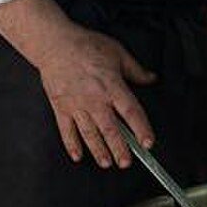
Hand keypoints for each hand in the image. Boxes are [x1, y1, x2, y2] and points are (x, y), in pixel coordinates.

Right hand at [35, 23, 156, 168]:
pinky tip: (77, 156)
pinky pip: (67, 130)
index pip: (131, 112)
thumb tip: (151, 78)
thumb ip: (135, 70)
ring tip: (107, 163)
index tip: (148, 142)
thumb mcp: (117, 52)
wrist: (55, 44)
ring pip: (90, 134)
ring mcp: (76, 105)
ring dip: (99, 151)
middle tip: (126, 162)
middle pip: (111, 130)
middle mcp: (95, 100)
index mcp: (112, 86)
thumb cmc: (86, 45)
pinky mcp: (61, 107)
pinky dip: (72, 145)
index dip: (141, 129)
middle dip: (120, 149)